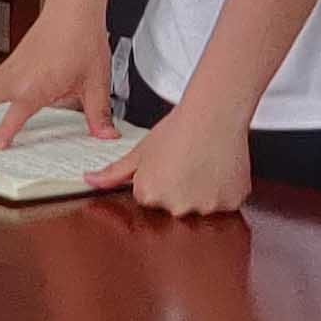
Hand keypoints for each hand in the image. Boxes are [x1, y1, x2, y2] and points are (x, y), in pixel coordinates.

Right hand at [0, 4, 111, 144]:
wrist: (74, 8)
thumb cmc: (82, 38)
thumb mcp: (95, 82)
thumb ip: (98, 114)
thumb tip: (106, 135)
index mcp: (34, 85)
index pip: (14, 116)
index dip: (4, 133)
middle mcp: (16, 76)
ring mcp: (11, 68)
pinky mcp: (12, 62)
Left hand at [102, 103, 250, 218]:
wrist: (214, 113)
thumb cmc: (178, 128)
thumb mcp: (140, 150)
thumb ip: (113, 172)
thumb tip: (90, 181)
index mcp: (150, 195)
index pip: (150, 198)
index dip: (158, 178)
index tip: (167, 162)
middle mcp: (176, 206)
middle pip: (175, 205)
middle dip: (179, 188)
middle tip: (185, 161)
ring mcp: (205, 207)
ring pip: (201, 205)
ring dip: (202, 190)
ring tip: (202, 162)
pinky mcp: (230, 203)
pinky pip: (224, 203)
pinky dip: (223, 189)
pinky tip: (217, 168)